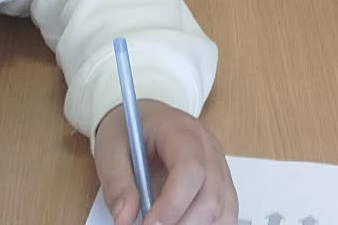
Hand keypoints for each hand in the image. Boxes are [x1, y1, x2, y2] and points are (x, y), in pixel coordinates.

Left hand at [93, 99, 235, 224]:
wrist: (146, 122)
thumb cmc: (131, 132)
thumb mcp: (111, 149)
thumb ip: (117, 184)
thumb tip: (124, 218)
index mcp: (181, 131)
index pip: (190, 169)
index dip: (172, 203)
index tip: (148, 223)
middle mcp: (209, 149)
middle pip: (210, 196)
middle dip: (180, 223)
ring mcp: (220, 169)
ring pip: (223, 210)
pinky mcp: (223, 188)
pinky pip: (227, 216)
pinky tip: (182, 224)